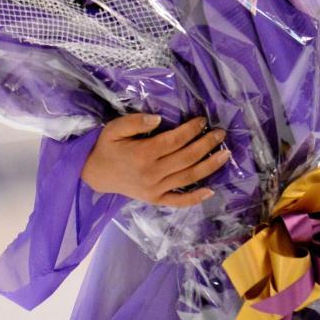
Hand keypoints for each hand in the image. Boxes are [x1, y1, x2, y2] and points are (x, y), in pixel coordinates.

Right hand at [81, 113, 228, 207]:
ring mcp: (155, 189)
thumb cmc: (107, 147)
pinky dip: (195, 198)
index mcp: (143, 154)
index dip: (192, 130)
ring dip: (209, 166)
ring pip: (188, 177)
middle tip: (220, 133)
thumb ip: (135, 122)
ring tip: (225, 154)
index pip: (175, 141)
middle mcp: (152, 173)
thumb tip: (158, 119)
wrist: (94, 174)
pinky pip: (178, 201)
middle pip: (187, 158)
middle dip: (207, 144)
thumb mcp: (114, 129)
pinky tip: (211, 191)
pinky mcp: (155, 199)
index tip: (203, 120)